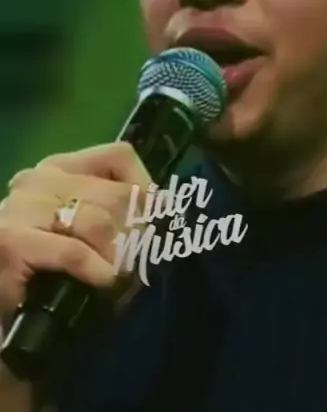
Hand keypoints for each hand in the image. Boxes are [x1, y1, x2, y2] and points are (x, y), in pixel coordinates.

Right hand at [0, 143, 151, 329]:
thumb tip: (163, 202)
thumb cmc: (43, 271)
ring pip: (98, 222)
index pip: (117, 155)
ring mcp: (20, 208)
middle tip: (139, 262)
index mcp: (56, 167)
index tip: (157, 218)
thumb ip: (114, 209)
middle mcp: (37, 179)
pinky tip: (103, 283)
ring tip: (121, 278)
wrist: (0, 318)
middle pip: (114, 194)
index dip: (145, 187)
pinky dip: (97, 270)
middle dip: (135, 232)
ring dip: (118, 256)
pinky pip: (74, 252)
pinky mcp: (10, 242)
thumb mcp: (82, 229)